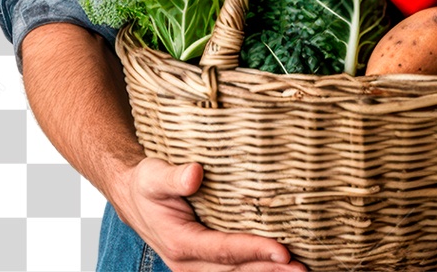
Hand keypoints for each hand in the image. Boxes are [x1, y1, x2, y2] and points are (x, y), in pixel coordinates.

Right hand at [110, 158, 309, 271]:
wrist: (134, 198)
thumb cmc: (146, 184)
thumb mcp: (153, 175)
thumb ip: (173, 177)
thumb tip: (195, 174)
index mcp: (180, 243)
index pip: (224, 250)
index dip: (254, 251)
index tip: (282, 250)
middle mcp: (189, 262)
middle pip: (236, 269)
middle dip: (270, 270)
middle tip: (302, 268)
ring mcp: (197, 266)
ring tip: (300, 270)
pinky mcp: (204, 263)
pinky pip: (232, 269)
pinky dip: (256, 268)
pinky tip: (278, 266)